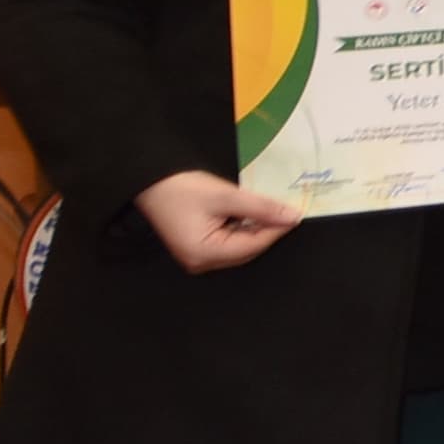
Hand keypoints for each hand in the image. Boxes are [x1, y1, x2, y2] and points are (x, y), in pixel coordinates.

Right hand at [134, 170, 299, 273]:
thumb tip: (292, 217)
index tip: (295, 214)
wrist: (148, 180)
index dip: (276, 230)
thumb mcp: (225, 195)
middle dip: (265, 230)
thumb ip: (261, 208)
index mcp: (205, 254)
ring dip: (253, 229)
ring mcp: (196, 258)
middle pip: (246, 249)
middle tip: (283, 210)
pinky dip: (240, 229)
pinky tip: (247, 214)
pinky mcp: (195, 248)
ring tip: (266, 209)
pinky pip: (226, 243)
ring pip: (238, 247)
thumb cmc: (182, 187)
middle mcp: (200, 262)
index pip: (253, 246)